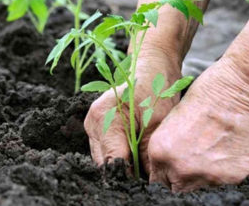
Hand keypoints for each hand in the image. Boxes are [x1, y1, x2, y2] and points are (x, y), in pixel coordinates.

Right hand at [84, 49, 180, 172]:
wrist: (152, 66)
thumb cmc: (156, 88)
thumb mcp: (156, 122)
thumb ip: (147, 154)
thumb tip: (148, 181)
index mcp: (104, 118)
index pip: (112, 161)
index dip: (129, 176)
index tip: (145, 182)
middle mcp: (92, 122)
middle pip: (105, 162)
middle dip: (125, 172)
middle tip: (146, 176)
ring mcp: (93, 124)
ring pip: (104, 158)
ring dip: (122, 164)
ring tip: (141, 164)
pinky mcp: (98, 126)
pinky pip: (106, 149)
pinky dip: (120, 155)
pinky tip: (135, 153)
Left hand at [148, 56, 248, 190]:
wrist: (244, 88)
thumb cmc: (208, 91)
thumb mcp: (175, 116)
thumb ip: (168, 144)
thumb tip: (170, 159)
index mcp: (161, 151)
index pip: (158, 178)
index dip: (167, 170)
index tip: (174, 165)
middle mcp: (181, 168)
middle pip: (178, 186)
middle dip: (183, 175)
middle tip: (195, 157)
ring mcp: (209, 176)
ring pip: (202, 185)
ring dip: (205, 172)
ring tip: (216, 148)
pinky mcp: (236, 177)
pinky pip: (228, 182)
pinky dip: (229, 170)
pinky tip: (231, 148)